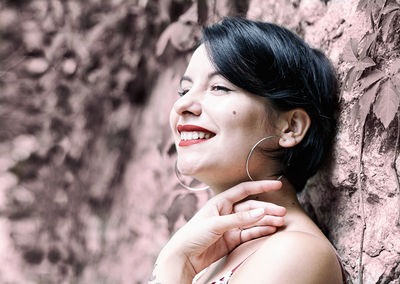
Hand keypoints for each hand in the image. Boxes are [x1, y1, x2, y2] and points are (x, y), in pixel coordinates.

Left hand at [158, 180, 285, 275]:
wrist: (184, 256)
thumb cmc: (193, 235)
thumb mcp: (216, 223)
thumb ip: (239, 219)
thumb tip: (261, 212)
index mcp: (220, 202)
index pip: (244, 190)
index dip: (261, 186)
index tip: (276, 184)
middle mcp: (227, 212)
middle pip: (252, 207)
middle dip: (267, 209)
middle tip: (281, 212)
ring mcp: (230, 226)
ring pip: (253, 220)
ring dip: (266, 220)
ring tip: (280, 222)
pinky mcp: (232, 239)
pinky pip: (249, 233)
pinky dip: (260, 231)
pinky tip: (271, 229)